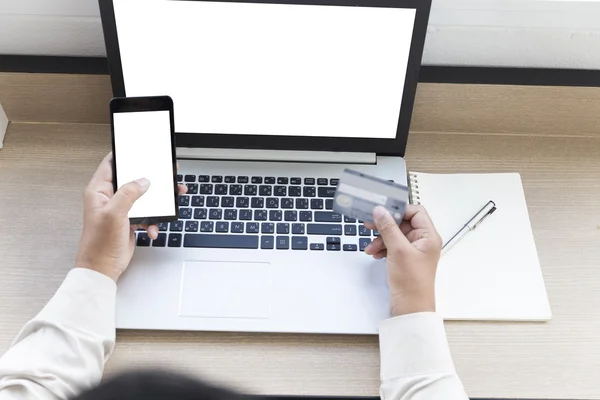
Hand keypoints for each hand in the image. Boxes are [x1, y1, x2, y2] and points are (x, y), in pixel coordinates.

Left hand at [75, 153, 186, 281]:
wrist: (103, 268)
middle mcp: (109, 197)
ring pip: (144, 197)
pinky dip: (153, 221)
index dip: (125, 154)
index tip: (139, 149)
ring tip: (171, 199)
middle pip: (133, 179)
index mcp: (99, 191)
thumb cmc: (98, 244)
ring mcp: (121, 209)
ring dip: (158, 201)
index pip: (111, 164)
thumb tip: (143, 181)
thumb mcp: (113, 214)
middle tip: (166, 174)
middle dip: (151, 179)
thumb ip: (128, 193)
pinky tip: (152, 228)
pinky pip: (147, 214)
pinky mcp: (130, 220)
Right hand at [365, 205, 442, 316]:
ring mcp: (413, 251)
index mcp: (429, 236)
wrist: (409, 308)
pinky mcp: (404, 259)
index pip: (416, 212)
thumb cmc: (412, 283)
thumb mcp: (398, 250)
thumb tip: (381, 211)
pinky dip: (382, 248)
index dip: (399, 210)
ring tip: (371, 247)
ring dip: (381, 238)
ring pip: (395, 235)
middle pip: (403, 223)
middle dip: (385, 225)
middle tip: (370, 224)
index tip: (383, 211)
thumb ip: (388, 228)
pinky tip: (375, 254)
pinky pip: (392, 246)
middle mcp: (423, 242)